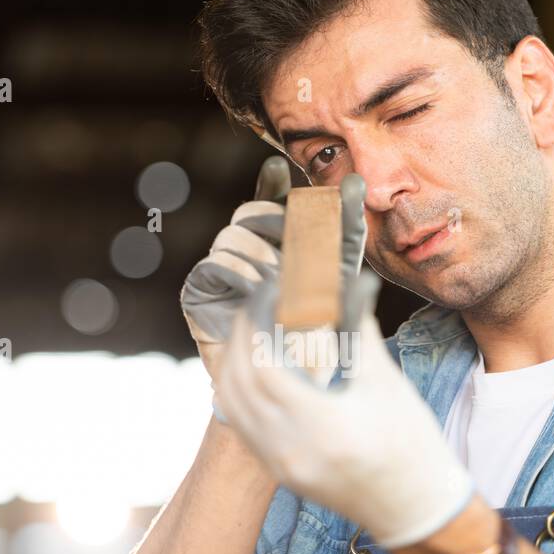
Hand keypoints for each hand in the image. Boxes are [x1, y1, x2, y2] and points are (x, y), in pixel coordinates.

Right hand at [180, 157, 365, 417]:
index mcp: (275, 247)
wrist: (287, 386)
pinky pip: (216, 264)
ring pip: (234, 236)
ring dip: (263, 254)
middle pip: (251, 213)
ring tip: (284, 280)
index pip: (271, 203)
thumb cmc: (317, 336)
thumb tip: (354, 183)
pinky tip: (259, 288)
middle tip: (297, 243)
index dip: (272, 185)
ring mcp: (220, 271)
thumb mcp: (338, 279)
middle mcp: (245, 253)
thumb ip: (344, 233)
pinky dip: (241, 272)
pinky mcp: (199, 292)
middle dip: (275, 223)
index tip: (280, 168)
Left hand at [217, 259, 474, 550]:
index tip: (270, 293)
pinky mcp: (278, 473)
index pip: (264, 365)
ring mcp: (281, 465)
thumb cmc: (412, 445)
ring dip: (233, 362)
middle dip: (241, 336)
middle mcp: (292, 450)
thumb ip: (358, 330)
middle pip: (239, 382)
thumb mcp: (387, 383)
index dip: (258, 322)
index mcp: (323, 426)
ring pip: (231, 404)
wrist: (415, 508)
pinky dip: (239, 391)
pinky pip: (241, 425)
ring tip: (252, 331)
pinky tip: (254, 368)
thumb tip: (347, 284)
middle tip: (257, 305)